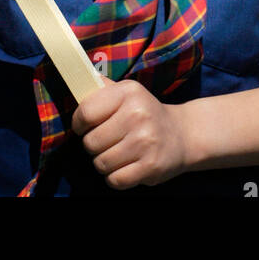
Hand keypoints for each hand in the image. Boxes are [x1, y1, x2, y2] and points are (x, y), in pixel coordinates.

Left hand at [72, 78, 187, 188]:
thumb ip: (102, 88)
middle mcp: (137, 114)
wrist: (181, 134)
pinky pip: (115, 180)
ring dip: (104, 162)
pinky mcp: (151, 166)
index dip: (79, 124)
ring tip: (117, 153)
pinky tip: (124, 166)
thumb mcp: (127, 92)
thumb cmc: (145, 113)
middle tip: (106, 142)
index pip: (86, 112)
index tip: (84, 127)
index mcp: (128, 92)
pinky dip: (115, 177)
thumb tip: (77, 79)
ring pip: (101, 163)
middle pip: (91, 142)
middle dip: (93, 145)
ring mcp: (145, 142)